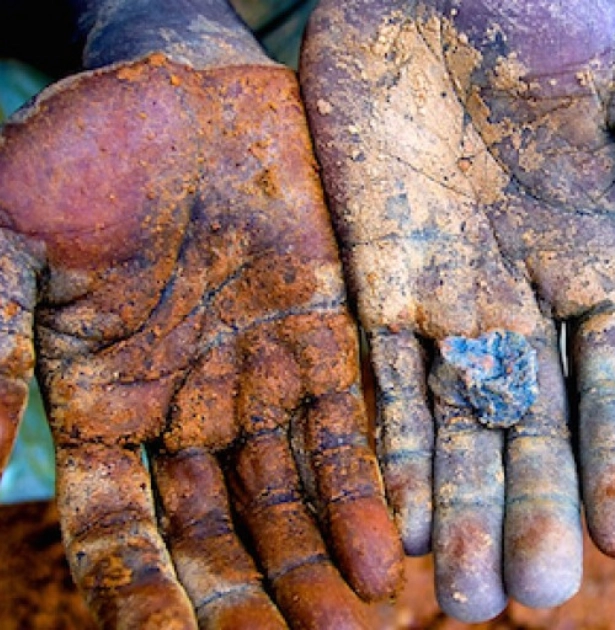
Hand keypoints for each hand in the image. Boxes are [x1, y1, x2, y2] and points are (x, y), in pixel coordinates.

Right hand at [0, 2, 402, 626]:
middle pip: (221, 535)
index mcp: (108, 405)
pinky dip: (368, 490)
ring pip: (293, 498)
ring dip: (321, 563)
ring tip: (359, 623)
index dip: (143, 601)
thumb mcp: (13, 241)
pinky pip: (351, 430)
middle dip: (254, 601)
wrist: (185, 83)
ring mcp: (264, 378)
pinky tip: (389, 549)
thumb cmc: (85, 150)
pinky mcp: (331, 339)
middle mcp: (190, 410)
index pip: (122, 535)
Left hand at [301, 0, 614, 621]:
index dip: (613, 460)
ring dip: (457, 506)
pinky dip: (387, 445)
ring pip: (451, 418)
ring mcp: (443, 288)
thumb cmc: (559, 13)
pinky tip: (395, 518)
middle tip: (530, 600)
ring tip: (462, 599)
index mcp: (595, 256)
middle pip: (529, 421)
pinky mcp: (372, 272)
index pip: (609, 379)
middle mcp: (520, 292)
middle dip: (530, 510)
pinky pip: (375, 374)